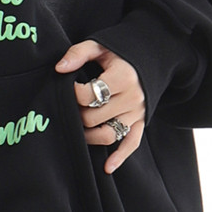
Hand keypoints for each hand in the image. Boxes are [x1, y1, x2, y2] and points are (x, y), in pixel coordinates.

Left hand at [55, 41, 144, 174]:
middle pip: (94, 118)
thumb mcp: (100, 45)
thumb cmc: (120, 52)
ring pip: (109, 135)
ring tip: (79, 129)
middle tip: (72, 107)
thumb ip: (78, 53)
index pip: (89, 94)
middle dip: (78, 115)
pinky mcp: (141, 123)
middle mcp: (133, 98)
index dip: (73, 93)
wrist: (152, 57)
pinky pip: (132, 143)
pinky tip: (107, 167)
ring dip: (89, 136)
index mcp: (123, 77)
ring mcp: (138, 113)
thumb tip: (59, 69)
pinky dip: (120, 157)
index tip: (70, 87)